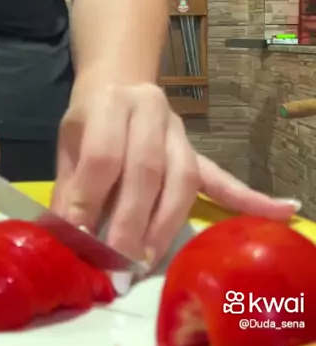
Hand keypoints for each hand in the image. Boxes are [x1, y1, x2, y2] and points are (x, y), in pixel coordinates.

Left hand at [51, 83, 299, 265]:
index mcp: (112, 103)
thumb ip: (69, 188)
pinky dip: (249, 198)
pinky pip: (222, 177)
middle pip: (147, 171)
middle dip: (130, 223)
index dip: (90, 199)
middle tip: (117, 263)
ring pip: (182, 180)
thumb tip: (64, 239)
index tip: (80, 238)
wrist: (119, 82)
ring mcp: (180, 132)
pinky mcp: (196, 150)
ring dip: (165, 225)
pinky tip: (282, 212)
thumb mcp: (69, 144)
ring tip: (148, 261)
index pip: (104, 155)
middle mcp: (151, 111)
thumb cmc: (90, 119)